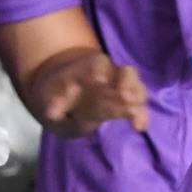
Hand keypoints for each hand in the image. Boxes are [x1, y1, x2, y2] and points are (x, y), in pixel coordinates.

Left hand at [31, 49, 148, 136]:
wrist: (70, 89)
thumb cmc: (61, 87)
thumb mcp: (51, 92)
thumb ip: (55, 102)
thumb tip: (51, 113)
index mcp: (90, 67)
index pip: (97, 64)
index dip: (99, 70)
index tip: (98, 80)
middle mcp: (111, 75)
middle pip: (125, 73)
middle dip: (127, 83)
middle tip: (125, 96)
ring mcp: (120, 89)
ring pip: (135, 89)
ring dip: (137, 101)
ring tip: (136, 116)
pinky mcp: (125, 105)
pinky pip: (137, 108)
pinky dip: (140, 116)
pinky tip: (139, 127)